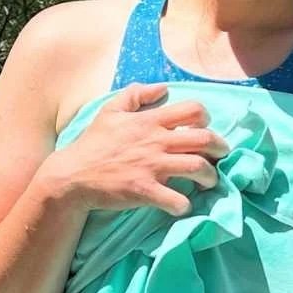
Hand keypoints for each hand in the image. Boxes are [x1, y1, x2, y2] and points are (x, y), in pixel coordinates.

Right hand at [44, 82, 229, 216]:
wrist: (72, 175)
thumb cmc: (93, 143)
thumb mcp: (110, 111)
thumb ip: (136, 94)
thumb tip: (162, 87)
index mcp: (149, 121)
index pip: (193, 110)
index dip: (206, 119)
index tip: (203, 131)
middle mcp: (155, 141)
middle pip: (205, 139)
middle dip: (220, 148)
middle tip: (220, 157)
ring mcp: (151, 166)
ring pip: (198, 168)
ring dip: (210, 177)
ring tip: (208, 182)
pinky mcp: (144, 190)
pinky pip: (176, 200)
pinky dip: (185, 205)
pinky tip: (182, 205)